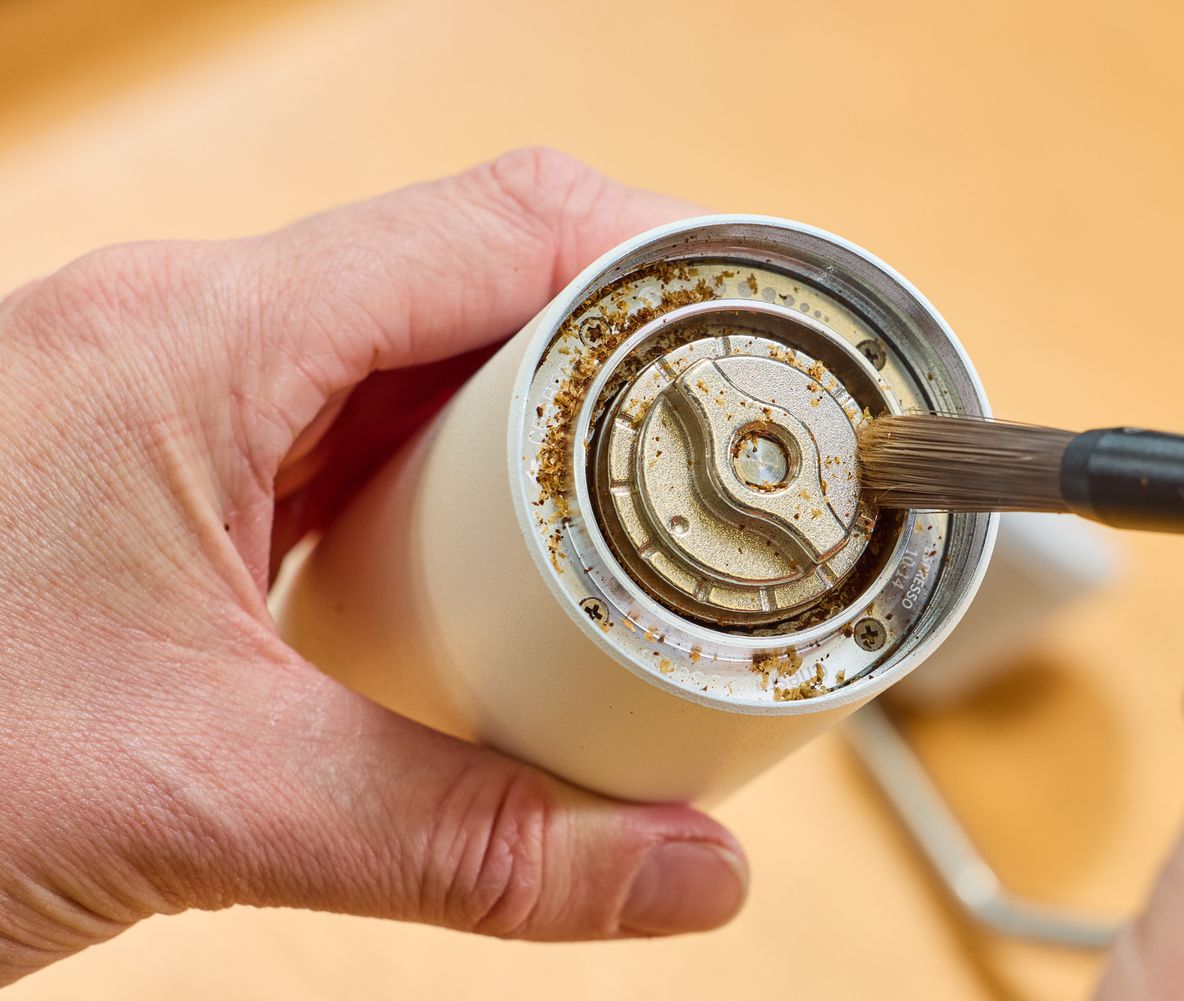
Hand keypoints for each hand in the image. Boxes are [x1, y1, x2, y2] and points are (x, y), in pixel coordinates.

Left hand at [0, 149, 746, 985]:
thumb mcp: (205, 801)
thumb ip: (470, 841)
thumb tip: (690, 875)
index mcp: (199, 338)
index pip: (497, 223)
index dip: (658, 263)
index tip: (765, 347)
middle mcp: (185, 329)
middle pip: (472, 273)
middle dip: (619, 360)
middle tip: (722, 466)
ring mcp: (169, 392)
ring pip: (415, 349)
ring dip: (533, 425)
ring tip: (636, 522)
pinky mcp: (161, 463)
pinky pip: (349, 423)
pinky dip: (450, 481)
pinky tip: (492, 567)